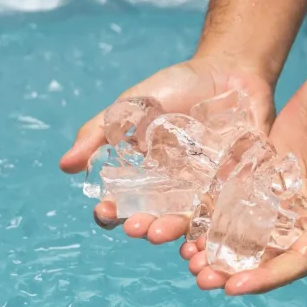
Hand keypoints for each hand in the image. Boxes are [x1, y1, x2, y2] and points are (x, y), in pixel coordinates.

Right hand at [59, 56, 274, 243]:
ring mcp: (209, 190)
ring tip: (170, 238)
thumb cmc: (176, 87)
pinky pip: (232, 211)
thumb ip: (100, 132)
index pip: (126, 204)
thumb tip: (65, 166)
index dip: (113, 213)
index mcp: (148, 177)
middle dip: (149, 227)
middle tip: (139, 229)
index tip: (105, 212)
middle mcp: (178, 191)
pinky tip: (211, 234)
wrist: (229, 69)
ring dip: (181, 236)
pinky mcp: (241, 185)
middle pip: (160, 219)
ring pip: (194, 223)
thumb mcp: (132, 104)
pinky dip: (222, 226)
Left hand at [181, 59, 306, 293]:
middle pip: (268, 254)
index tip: (233, 287)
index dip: (266, 277)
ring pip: (249, 232)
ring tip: (187, 257)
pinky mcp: (267, 175)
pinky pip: (239, 201)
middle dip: (234, 269)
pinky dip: (216, 215)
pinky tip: (189, 222)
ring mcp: (285, 197)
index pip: (297, 261)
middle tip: (200, 277)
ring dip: (220, 247)